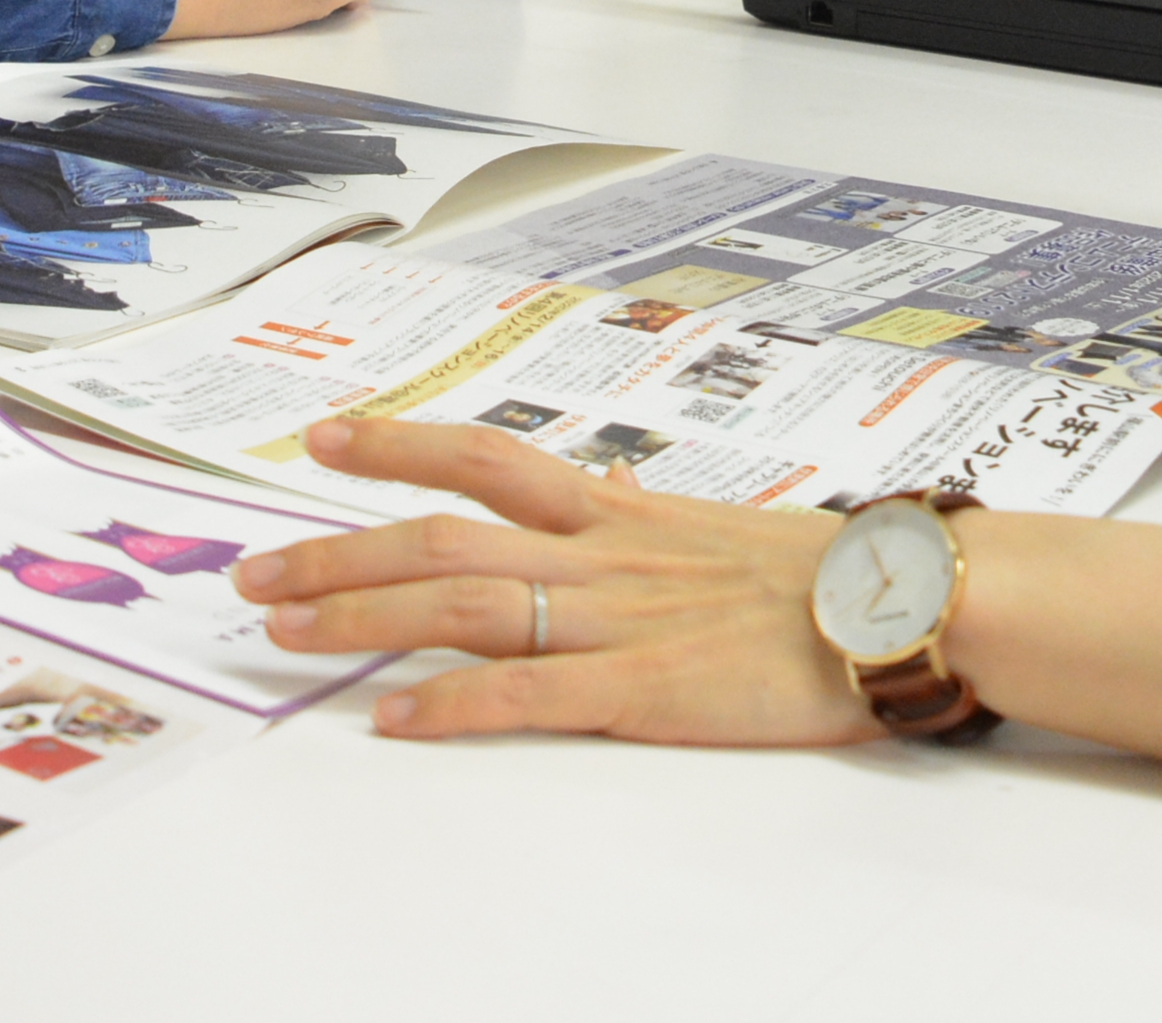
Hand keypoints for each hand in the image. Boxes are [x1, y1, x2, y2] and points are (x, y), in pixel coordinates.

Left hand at [238, 418, 866, 741]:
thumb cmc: (823, 574)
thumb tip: (597, 500)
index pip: (485, 460)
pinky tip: (397, 722)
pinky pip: (532, 697)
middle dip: (336, 554)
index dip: (398, 446)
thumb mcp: (716, 530)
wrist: (907, 602)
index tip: (323, 438)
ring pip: (465, 607)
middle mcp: (602, 554)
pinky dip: (458, 708)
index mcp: (619, 512)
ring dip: (364, 620)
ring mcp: (619, 620)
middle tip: (253, 575)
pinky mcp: (647, 691)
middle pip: (442, 540)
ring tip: (287, 635)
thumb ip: (640, 522)